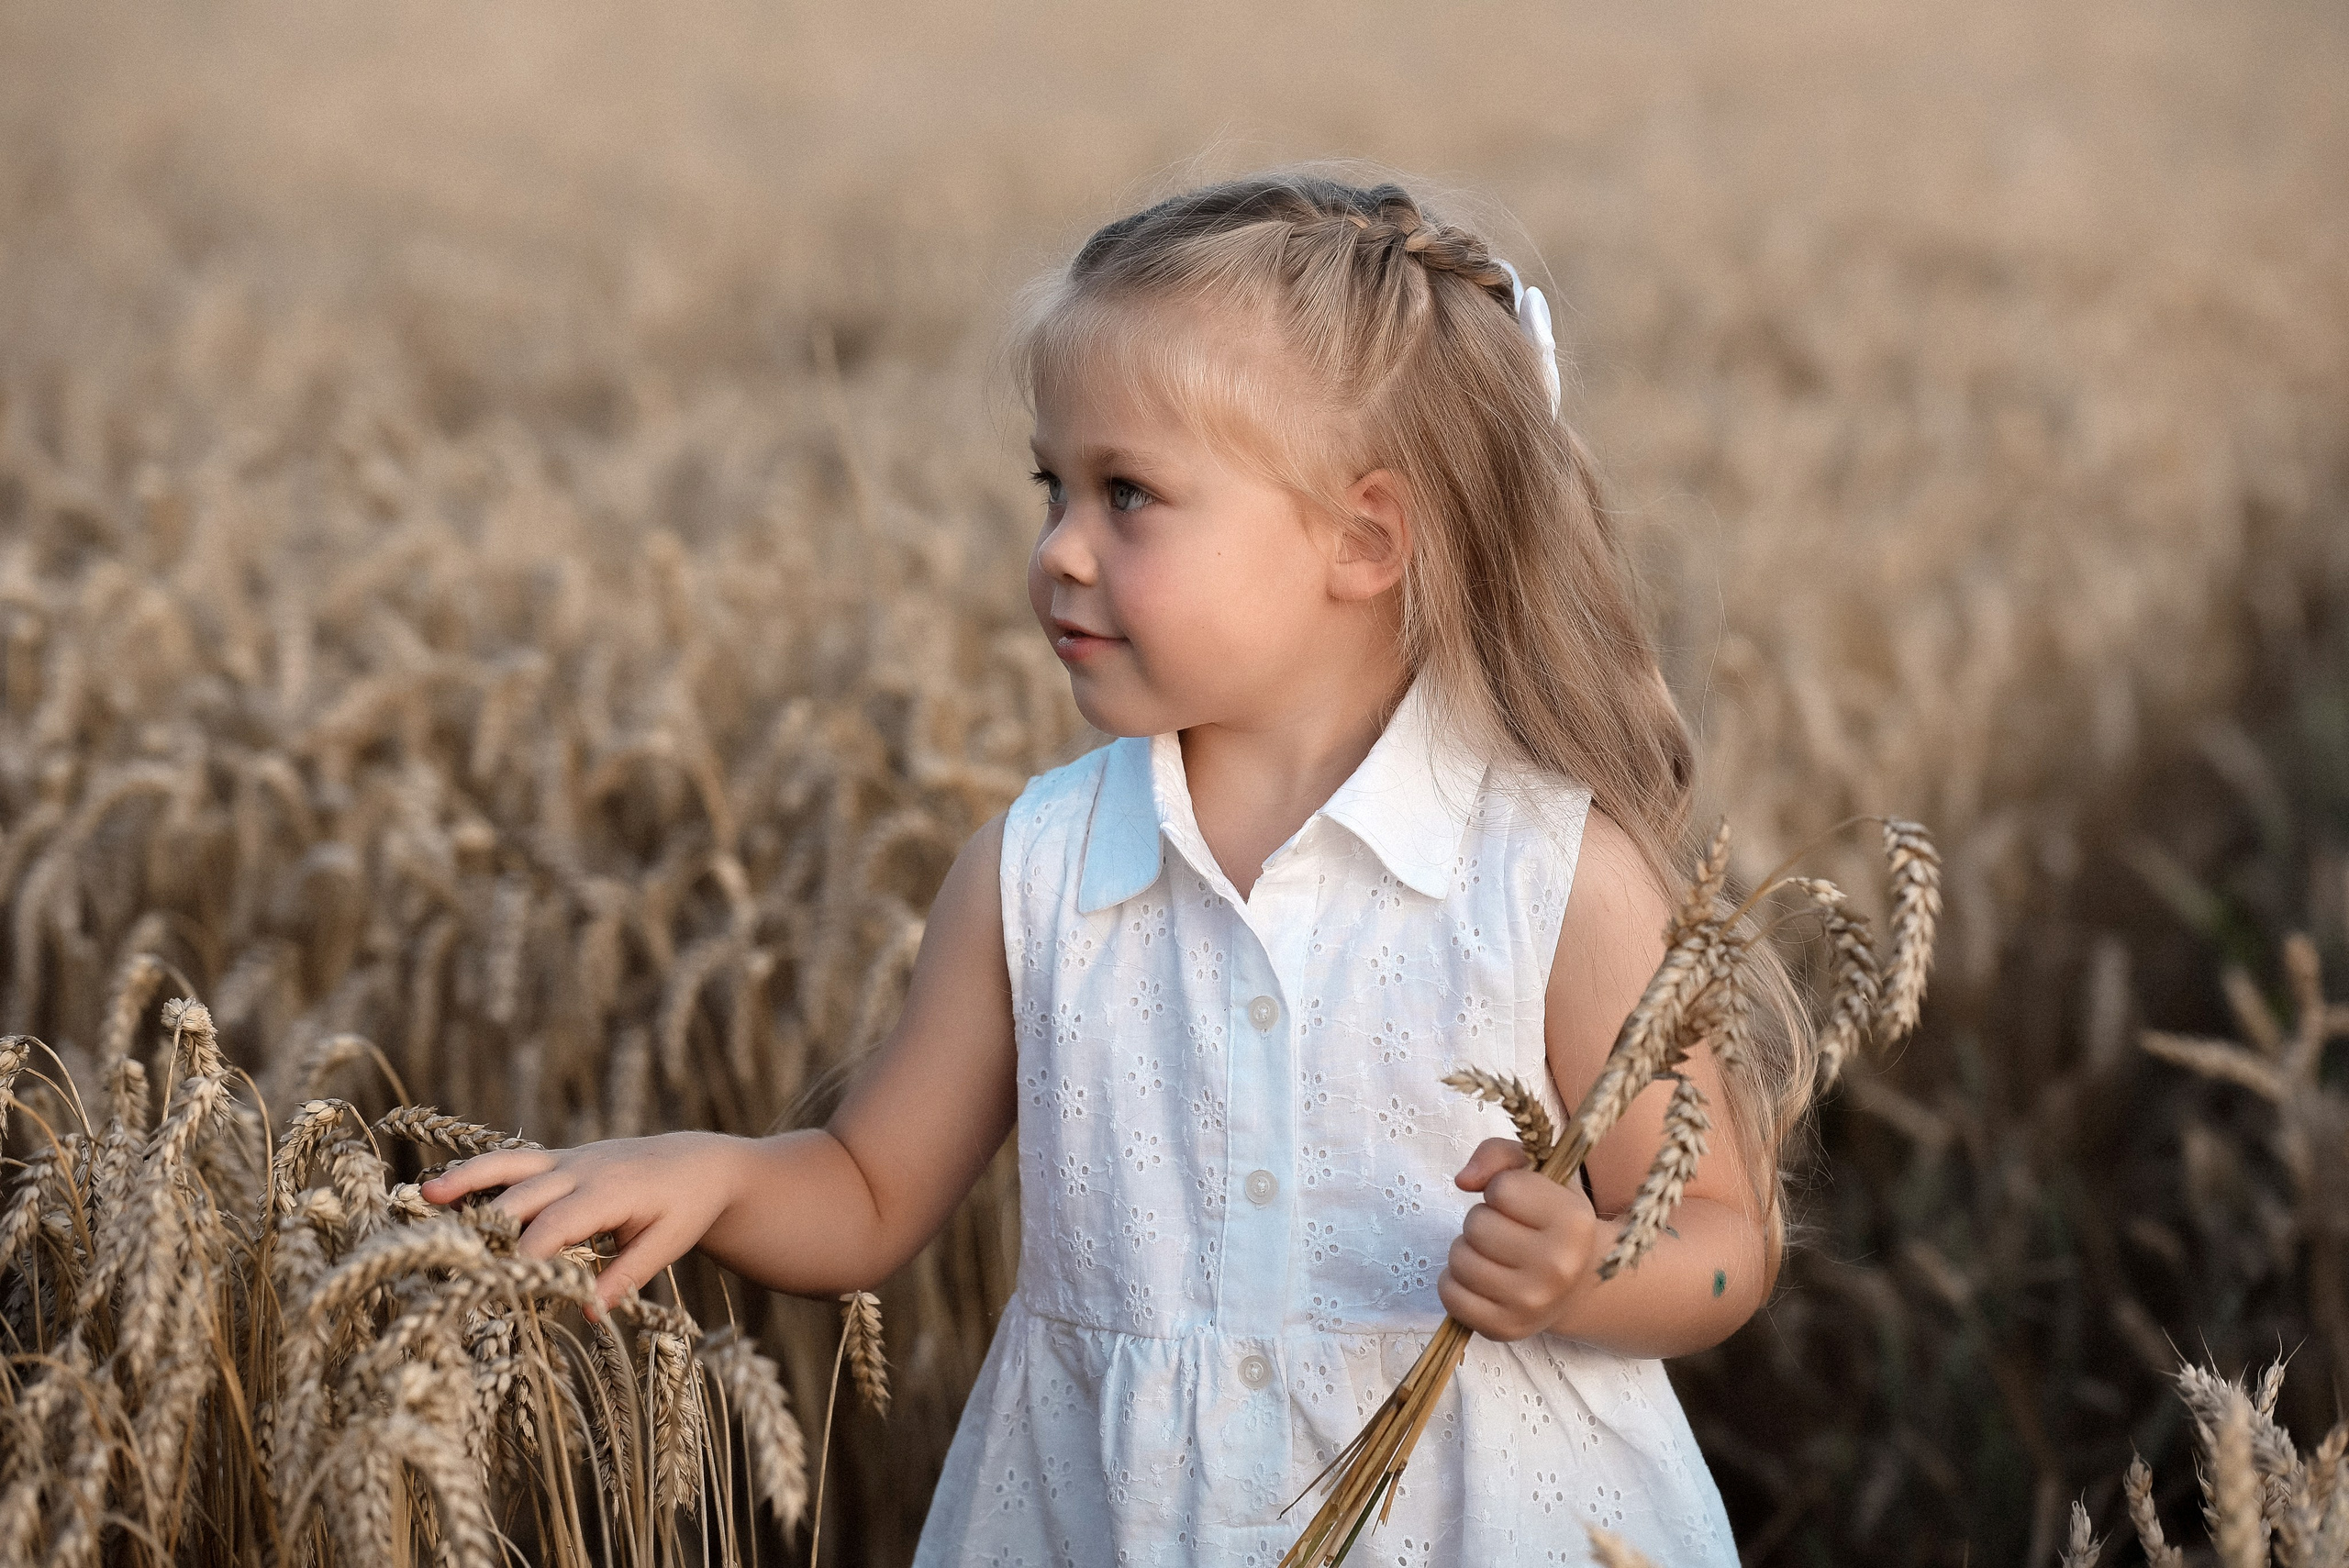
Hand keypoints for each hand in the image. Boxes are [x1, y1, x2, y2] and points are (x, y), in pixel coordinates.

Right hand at [419, 1131, 740, 1311]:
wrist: (700, 1163)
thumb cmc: (684, 1209)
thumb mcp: (666, 1245)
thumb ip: (627, 1276)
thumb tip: (591, 1313)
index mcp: (609, 1193)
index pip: (555, 1226)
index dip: (525, 1255)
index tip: (497, 1287)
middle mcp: (582, 1170)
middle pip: (523, 1197)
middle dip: (486, 1227)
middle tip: (447, 1259)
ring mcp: (568, 1160)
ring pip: (510, 1166)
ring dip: (468, 1179)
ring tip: (426, 1193)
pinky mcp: (561, 1158)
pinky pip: (515, 1161)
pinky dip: (481, 1170)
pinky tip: (445, 1184)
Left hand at [1438, 1137, 1601, 1341]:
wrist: (1574, 1284)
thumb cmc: (1548, 1219)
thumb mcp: (1536, 1174)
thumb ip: (1498, 1154)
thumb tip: (1464, 1180)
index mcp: (1573, 1222)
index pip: (1500, 1189)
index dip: (1501, 1190)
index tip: (1519, 1205)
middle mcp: (1558, 1267)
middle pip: (1476, 1226)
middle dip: (1481, 1221)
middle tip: (1504, 1232)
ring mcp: (1532, 1304)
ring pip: (1459, 1259)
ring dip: (1466, 1250)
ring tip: (1493, 1254)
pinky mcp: (1506, 1329)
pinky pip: (1450, 1295)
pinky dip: (1454, 1282)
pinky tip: (1480, 1279)